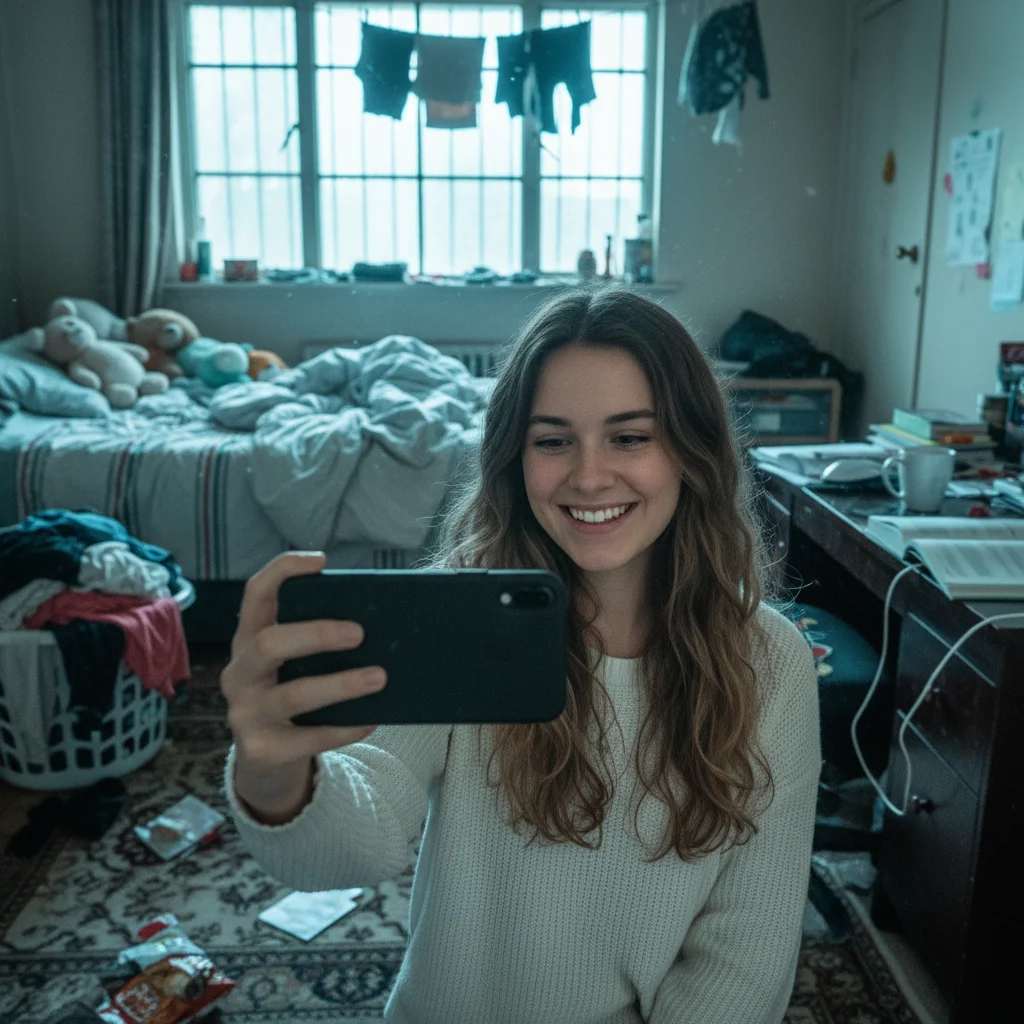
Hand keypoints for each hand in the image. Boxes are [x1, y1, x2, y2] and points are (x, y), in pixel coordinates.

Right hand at [221, 551, 386, 823]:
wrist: (267, 761)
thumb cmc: (293, 694)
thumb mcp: (293, 664)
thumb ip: (317, 641)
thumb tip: (383, 622)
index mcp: (248, 640)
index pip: (255, 594)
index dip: (282, 571)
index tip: (320, 561)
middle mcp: (239, 673)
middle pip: (268, 644)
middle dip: (316, 634)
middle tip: (360, 633)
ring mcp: (245, 713)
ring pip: (293, 694)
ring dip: (341, 684)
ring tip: (380, 677)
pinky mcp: (261, 750)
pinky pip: (308, 738)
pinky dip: (344, 727)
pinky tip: (371, 719)